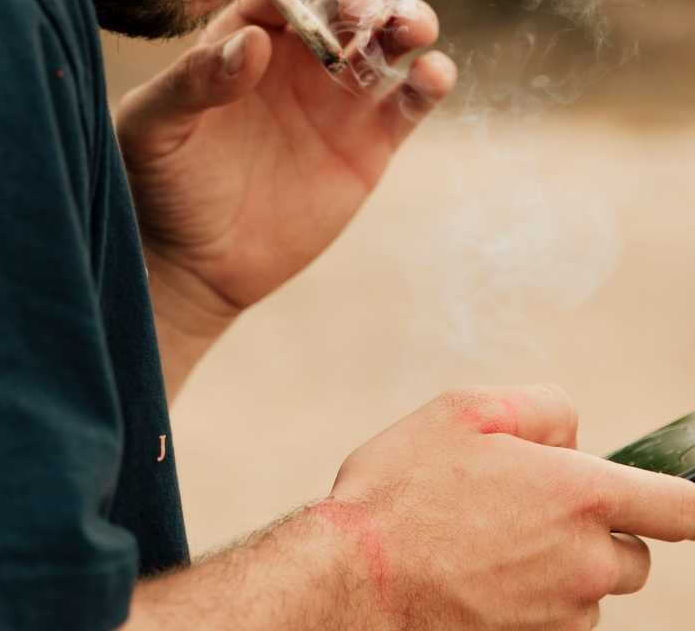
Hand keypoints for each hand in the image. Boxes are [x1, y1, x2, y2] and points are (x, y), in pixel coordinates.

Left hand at [115, 0, 454, 328]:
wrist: (196, 263)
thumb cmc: (161, 183)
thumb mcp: (154, 127)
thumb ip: (193, 81)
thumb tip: (252, 42)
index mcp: (244, 37)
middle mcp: (298, 56)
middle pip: (345, 4)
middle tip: (366, 2)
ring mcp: (339, 97)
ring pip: (388, 42)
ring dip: (409, 23)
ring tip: (412, 26)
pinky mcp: (372, 143)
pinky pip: (410, 102)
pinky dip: (430, 81)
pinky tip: (431, 73)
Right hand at [316, 383, 693, 629]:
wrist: (356, 575)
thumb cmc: (405, 485)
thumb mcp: (466, 409)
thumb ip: (542, 407)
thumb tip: (574, 436)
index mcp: (580, 495)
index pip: (679, 508)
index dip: (691, 502)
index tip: (688, 502)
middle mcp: (584, 563)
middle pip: (633, 553)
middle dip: (595, 528)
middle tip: (525, 501)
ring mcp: (561, 615)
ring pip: (589, 589)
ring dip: (559, 564)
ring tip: (483, 536)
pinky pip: (554, 618)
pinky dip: (530, 596)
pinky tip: (476, 571)